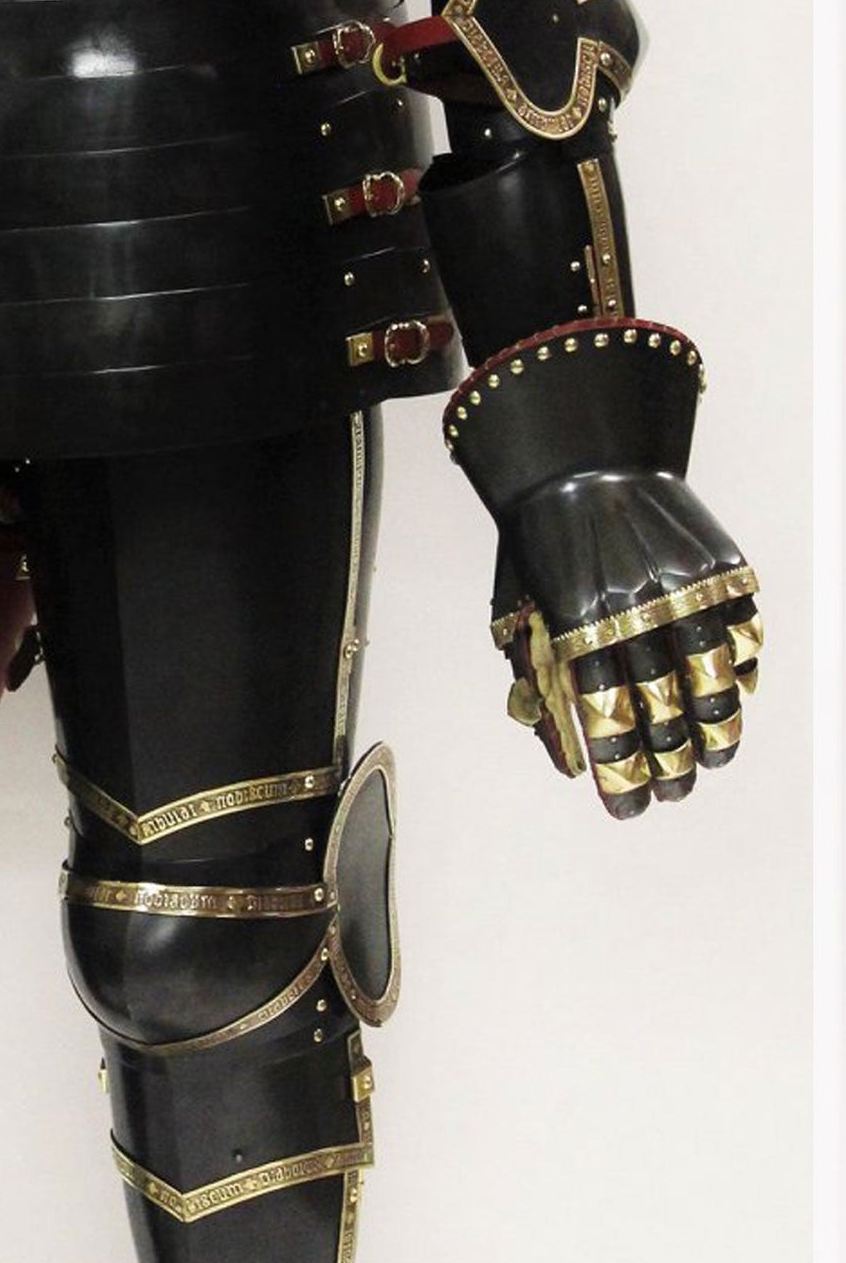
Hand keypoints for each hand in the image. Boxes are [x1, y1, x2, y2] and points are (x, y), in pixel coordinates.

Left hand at [493, 468, 758, 817]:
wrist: (579, 455)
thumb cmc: (540, 541)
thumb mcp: (518, 609)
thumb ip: (538, 681)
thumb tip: (565, 761)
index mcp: (575, 624)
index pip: (606, 720)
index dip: (623, 774)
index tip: (631, 808)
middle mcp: (631, 609)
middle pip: (662, 710)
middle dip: (672, 764)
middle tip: (676, 791)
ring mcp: (682, 585)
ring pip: (713, 678)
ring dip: (719, 730)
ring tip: (715, 759)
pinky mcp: (719, 565)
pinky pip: (743, 630)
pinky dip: (744, 667)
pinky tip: (737, 693)